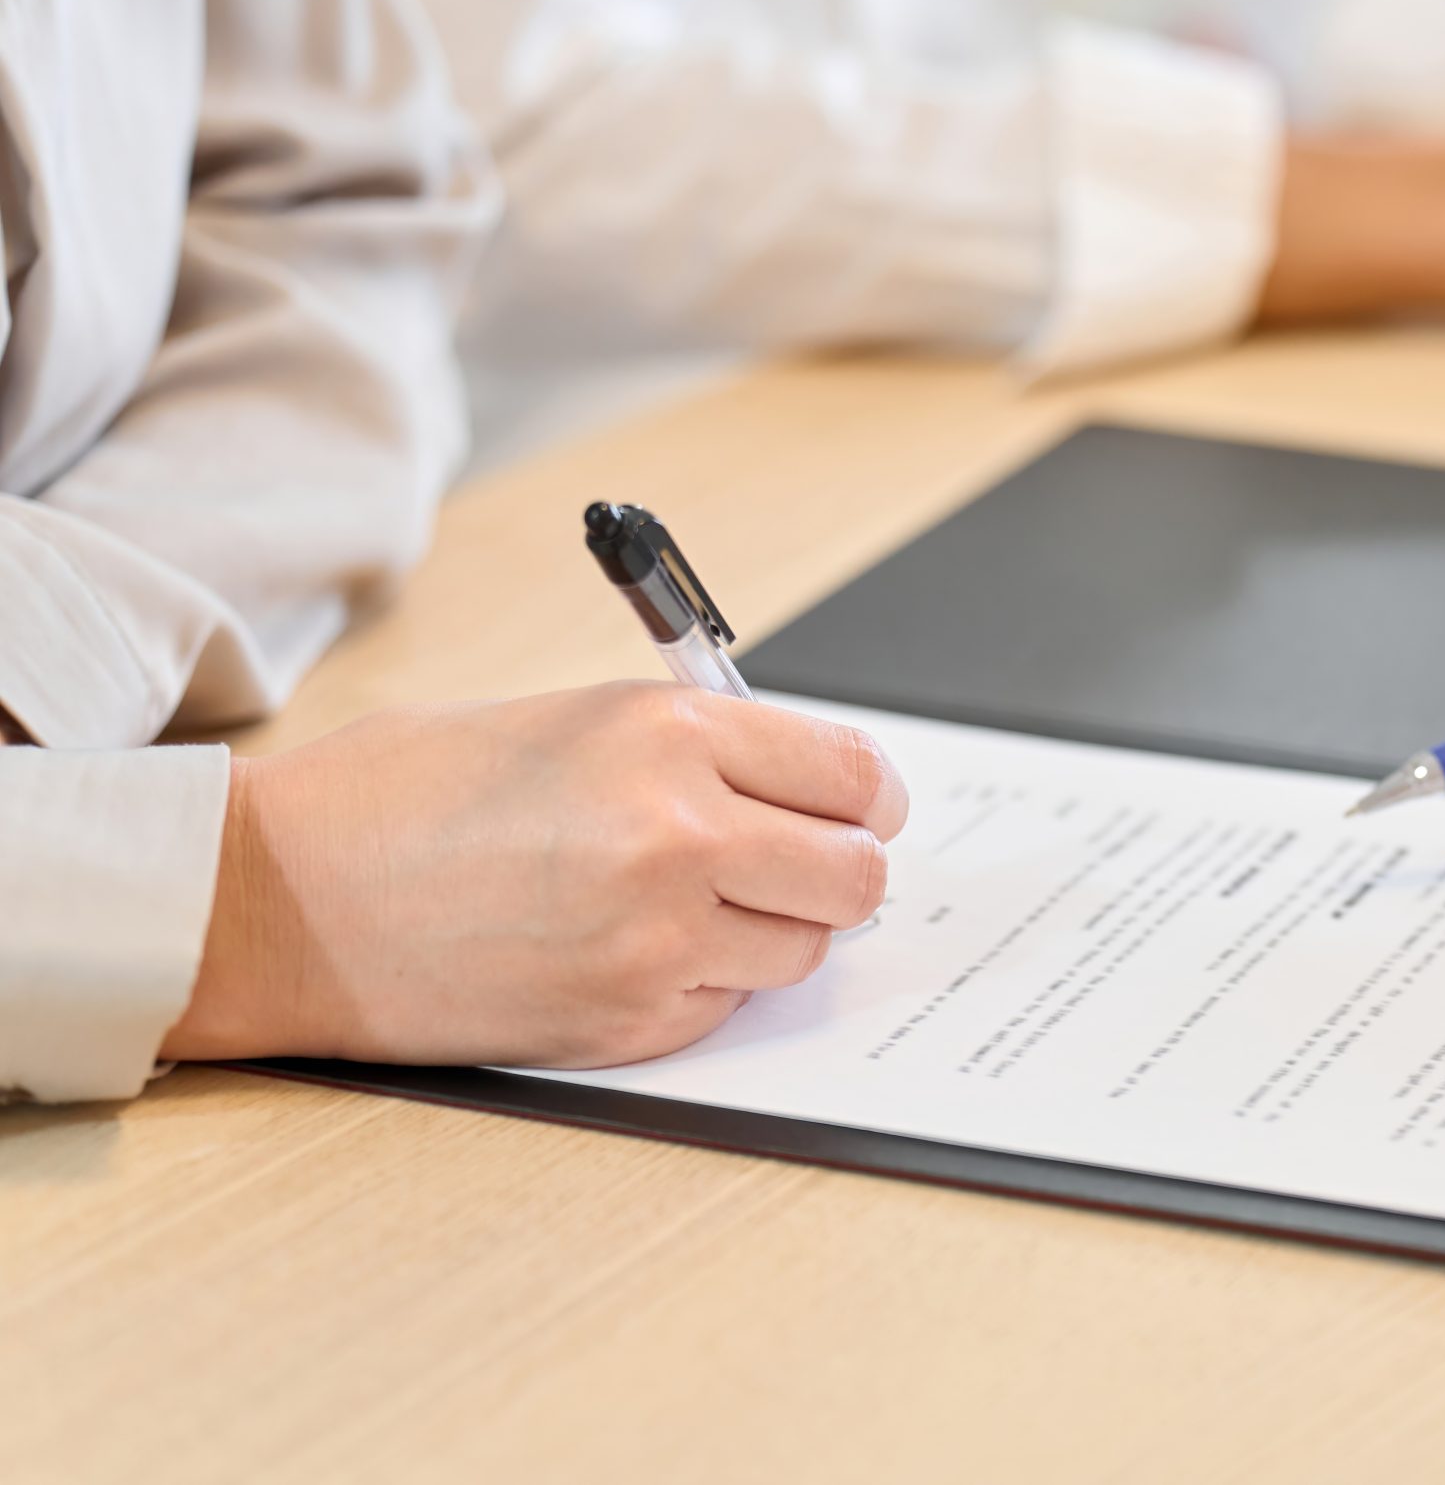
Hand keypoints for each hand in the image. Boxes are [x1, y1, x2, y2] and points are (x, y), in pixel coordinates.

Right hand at [162, 683, 908, 1067]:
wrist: (280, 899)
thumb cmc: (405, 793)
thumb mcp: (568, 719)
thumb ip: (695, 747)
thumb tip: (798, 786)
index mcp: (669, 734)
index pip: (854, 774)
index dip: (867, 799)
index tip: (860, 811)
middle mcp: (680, 833)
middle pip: (857, 874)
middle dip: (839, 871)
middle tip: (796, 868)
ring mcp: (656, 939)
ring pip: (803, 949)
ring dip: (771, 933)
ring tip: (690, 909)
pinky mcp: (623, 1022)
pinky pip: (725, 1009)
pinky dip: (701, 988)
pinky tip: (625, 955)